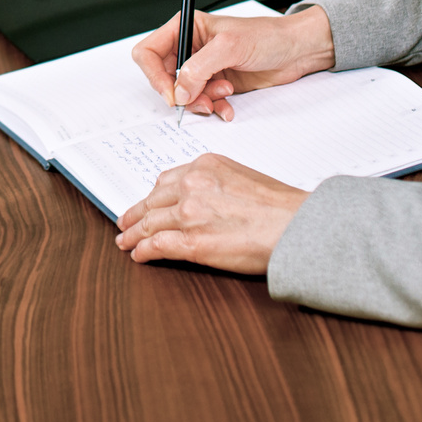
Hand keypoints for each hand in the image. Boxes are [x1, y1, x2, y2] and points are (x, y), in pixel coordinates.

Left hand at [115, 155, 307, 272]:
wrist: (296, 226)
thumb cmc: (280, 206)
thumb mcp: (243, 177)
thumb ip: (216, 183)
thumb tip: (203, 200)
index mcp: (205, 166)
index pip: (167, 181)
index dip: (153, 196)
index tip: (147, 202)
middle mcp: (192, 186)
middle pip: (153, 201)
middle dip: (136, 214)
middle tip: (125, 222)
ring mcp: (189, 214)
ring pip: (149, 224)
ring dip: (133, 234)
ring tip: (125, 241)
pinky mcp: (192, 243)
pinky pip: (157, 246)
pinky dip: (144, 251)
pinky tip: (138, 255)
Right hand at [131, 4, 333, 115]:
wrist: (296, 51)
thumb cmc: (267, 36)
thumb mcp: (230, 46)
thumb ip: (199, 68)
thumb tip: (178, 91)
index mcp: (186, 28)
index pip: (148, 51)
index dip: (153, 75)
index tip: (171, 94)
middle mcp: (190, 48)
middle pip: (163, 77)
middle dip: (182, 93)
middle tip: (201, 99)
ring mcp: (203, 68)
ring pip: (183, 94)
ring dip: (201, 100)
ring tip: (224, 93)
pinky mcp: (216, 84)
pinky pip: (202, 102)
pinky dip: (213, 108)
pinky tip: (229, 106)